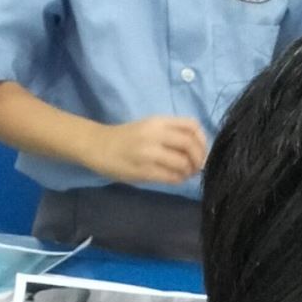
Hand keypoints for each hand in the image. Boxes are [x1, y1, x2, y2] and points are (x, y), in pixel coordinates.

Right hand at [89, 113, 209, 185]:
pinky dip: (178, 180)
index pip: (192, 126)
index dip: (203, 140)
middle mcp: (155, 134)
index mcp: (158, 121)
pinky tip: (174, 178)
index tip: (201, 151)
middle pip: (190, 145)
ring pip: (183, 163)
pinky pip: (171, 177)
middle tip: (196, 167)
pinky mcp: (145, 170)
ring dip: (188, 172)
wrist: (99, 146)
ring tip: (184, 174)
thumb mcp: (150, 127)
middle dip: (199, 159)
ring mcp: (150, 153)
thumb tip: (197, 150)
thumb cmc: (127, 138)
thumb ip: (171, 134)